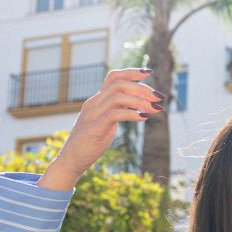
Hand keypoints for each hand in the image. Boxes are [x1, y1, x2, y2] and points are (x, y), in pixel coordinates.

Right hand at [37, 67, 163, 189]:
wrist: (71, 160)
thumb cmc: (90, 143)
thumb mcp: (106, 124)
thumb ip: (117, 113)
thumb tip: (137, 108)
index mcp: (97, 100)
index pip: (113, 77)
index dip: (131, 72)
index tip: (149, 72)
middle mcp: (94, 103)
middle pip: (119, 84)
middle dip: (142, 88)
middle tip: (159, 97)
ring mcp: (93, 114)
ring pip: (118, 96)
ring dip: (140, 101)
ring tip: (155, 109)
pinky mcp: (94, 127)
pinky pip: (115, 114)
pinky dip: (132, 114)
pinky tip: (143, 117)